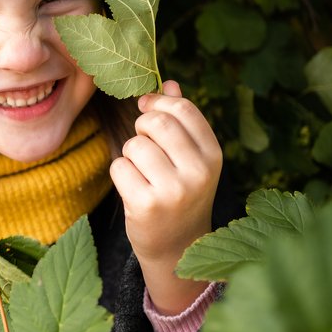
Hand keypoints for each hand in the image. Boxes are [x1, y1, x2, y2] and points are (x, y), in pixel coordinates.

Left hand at [110, 80, 222, 313]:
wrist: (176, 248)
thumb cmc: (180, 194)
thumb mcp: (191, 159)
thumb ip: (182, 121)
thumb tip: (168, 83)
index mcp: (213, 155)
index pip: (182, 109)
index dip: (158, 103)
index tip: (146, 108)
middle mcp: (198, 172)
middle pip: (156, 123)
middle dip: (141, 127)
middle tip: (142, 144)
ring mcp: (173, 190)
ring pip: (134, 145)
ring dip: (130, 154)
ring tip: (142, 173)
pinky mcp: (146, 205)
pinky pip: (119, 167)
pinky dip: (120, 173)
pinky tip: (133, 189)